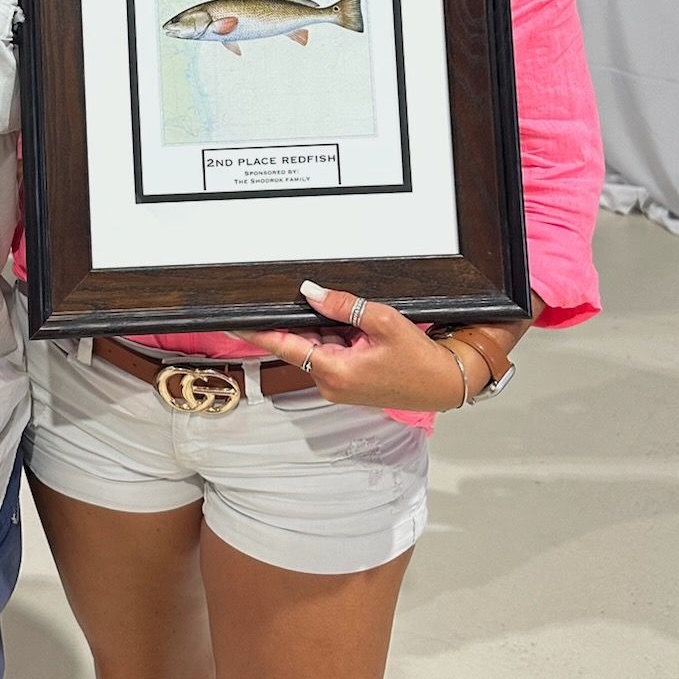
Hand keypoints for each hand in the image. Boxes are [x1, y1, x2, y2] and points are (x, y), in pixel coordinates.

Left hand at [255, 281, 501, 411]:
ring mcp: (338, 385)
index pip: (285, 346)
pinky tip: (362, 332)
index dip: (258, 332)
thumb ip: (344, 306)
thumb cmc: (419, 358)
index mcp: (334, 370)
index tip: (233, 322)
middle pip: (303, 343)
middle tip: (327, 304)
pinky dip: (339, 338)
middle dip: (310, 321)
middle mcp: (330, 382)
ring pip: (318, 346)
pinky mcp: (347, 383)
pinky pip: (332, 354)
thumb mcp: (383, 322)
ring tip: (363, 324)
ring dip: (330, 330)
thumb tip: (311, 293)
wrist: (445, 384)